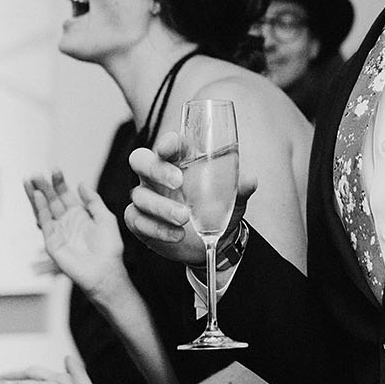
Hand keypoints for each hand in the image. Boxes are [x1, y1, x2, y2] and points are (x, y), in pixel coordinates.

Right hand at [26, 173, 130, 300]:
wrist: (105, 270)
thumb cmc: (109, 248)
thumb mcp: (105, 218)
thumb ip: (93, 201)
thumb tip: (81, 184)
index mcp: (79, 214)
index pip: (65, 194)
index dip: (59, 182)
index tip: (55, 170)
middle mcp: (66, 221)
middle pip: (51, 200)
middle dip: (44, 186)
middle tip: (37, 174)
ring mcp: (58, 231)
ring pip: (43, 209)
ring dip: (36, 195)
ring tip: (31, 180)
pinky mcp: (52, 242)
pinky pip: (44, 222)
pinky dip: (40, 208)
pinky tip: (37, 196)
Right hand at [123, 130, 255, 266]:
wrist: (214, 241)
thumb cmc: (220, 208)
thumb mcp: (234, 197)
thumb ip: (241, 187)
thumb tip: (249, 181)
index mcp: (181, 160)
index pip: (170, 144)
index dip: (168, 142)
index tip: (171, 147)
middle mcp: (159, 175)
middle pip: (140, 160)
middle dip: (156, 169)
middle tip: (178, 181)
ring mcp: (147, 197)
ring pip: (139, 195)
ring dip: (161, 207)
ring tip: (184, 218)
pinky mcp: (140, 220)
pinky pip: (135, 219)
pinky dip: (155, 228)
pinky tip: (176, 235)